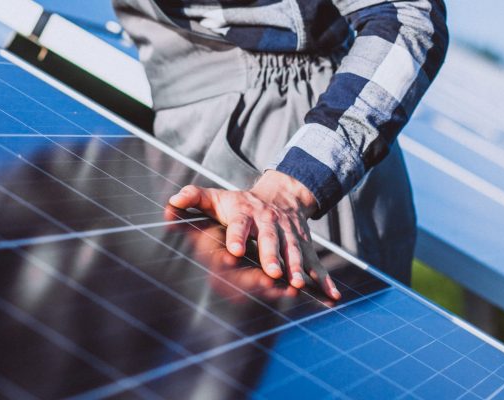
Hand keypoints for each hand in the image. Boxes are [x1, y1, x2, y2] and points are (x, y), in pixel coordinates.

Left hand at [168, 170, 340, 299]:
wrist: (282, 194)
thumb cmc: (241, 203)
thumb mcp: (217, 197)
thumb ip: (194, 197)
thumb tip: (172, 201)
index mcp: (247, 214)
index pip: (241, 225)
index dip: (237, 236)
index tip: (234, 249)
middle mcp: (270, 224)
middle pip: (272, 240)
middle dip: (273, 256)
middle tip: (273, 272)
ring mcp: (290, 236)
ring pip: (294, 252)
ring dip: (298, 268)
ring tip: (298, 284)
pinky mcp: (304, 246)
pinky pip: (316, 264)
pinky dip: (325, 280)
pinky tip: (331, 295)